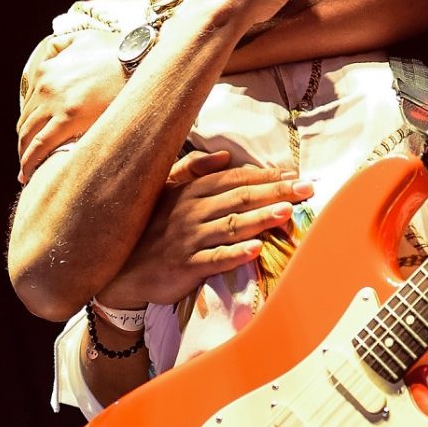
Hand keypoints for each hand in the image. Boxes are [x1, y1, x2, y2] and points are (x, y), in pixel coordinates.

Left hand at [18, 28, 125, 182]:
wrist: (141, 59)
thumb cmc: (119, 50)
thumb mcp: (84, 38)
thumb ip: (63, 45)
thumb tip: (54, 54)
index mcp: (46, 69)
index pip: (29, 103)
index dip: (30, 121)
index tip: (33, 135)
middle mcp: (44, 85)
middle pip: (25, 121)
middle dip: (25, 141)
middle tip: (29, 157)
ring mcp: (54, 102)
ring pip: (27, 135)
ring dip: (24, 154)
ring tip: (28, 170)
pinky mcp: (68, 119)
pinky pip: (39, 145)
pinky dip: (28, 161)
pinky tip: (27, 174)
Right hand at [95, 151, 314, 308]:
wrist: (120, 270)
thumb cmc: (148, 229)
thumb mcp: (164, 191)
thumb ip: (193, 170)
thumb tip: (224, 156)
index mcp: (191, 192)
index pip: (234, 179)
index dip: (264, 175)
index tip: (293, 173)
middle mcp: (192, 212)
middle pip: (240, 199)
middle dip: (275, 192)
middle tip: (307, 188)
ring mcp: (190, 240)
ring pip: (232, 226)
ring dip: (261, 218)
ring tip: (287, 212)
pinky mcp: (186, 266)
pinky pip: (215, 260)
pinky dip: (236, 254)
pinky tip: (256, 249)